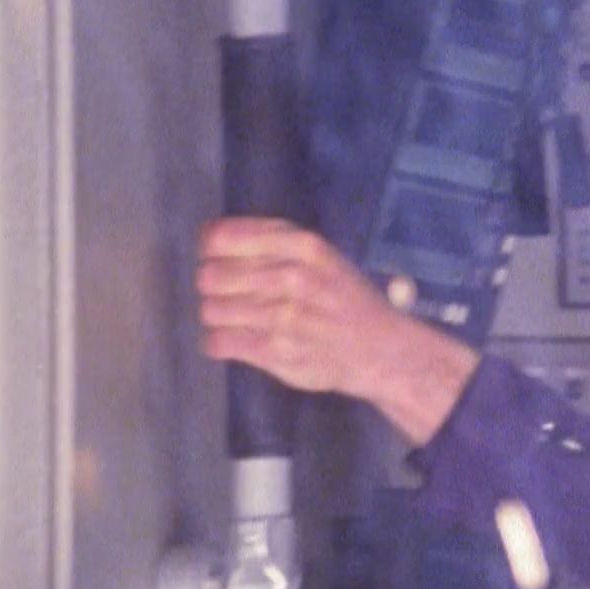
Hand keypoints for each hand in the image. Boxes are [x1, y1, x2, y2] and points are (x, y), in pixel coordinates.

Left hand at [196, 218, 480, 443]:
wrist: (380, 350)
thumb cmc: (344, 298)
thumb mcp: (321, 255)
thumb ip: (273, 240)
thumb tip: (209, 235)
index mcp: (304, 246)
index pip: (222, 238)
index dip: (210, 249)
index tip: (216, 257)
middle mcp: (293, 277)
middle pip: (210, 275)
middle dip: (212, 286)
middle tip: (230, 294)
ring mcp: (285, 317)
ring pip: (211, 310)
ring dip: (218, 315)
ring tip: (238, 319)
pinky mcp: (277, 352)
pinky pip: (218, 342)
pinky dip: (219, 342)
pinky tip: (237, 340)